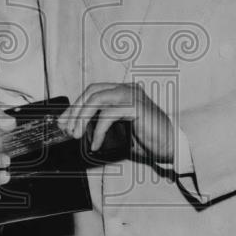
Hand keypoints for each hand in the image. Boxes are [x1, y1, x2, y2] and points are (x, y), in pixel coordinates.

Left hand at [57, 82, 173, 163]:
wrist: (171, 146)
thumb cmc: (147, 139)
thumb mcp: (118, 129)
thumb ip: (100, 124)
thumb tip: (75, 128)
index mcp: (123, 91)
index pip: (92, 91)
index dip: (76, 105)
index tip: (64, 121)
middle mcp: (127, 89)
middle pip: (92, 92)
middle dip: (76, 110)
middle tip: (67, 129)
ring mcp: (133, 96)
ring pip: (98, 99)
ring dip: (83, 117)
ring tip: (77, 134)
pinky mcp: (137, 108)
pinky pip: (109, 115)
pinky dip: (99, 130)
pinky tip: (96, 143)